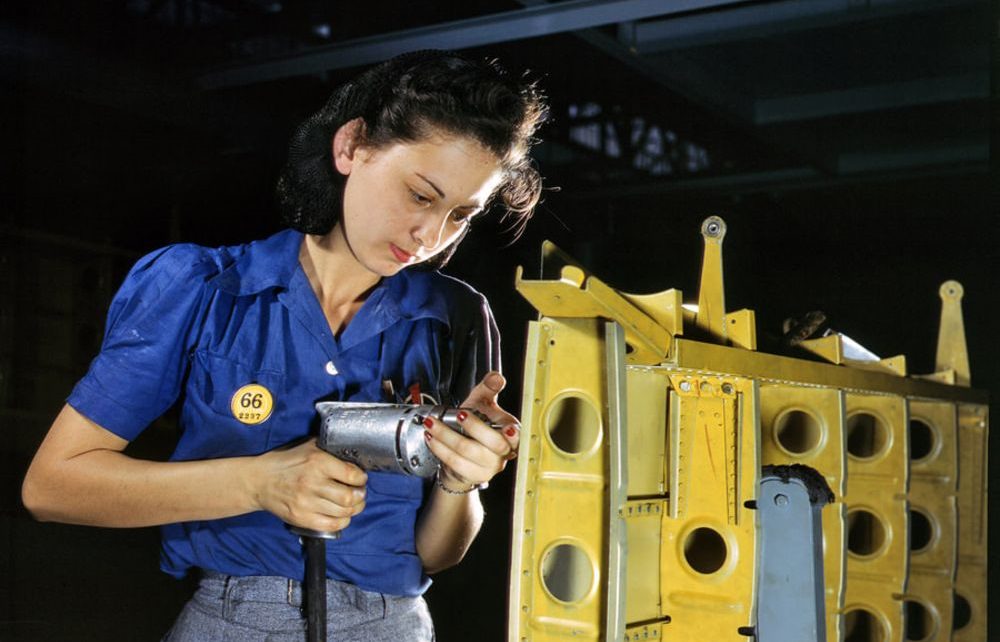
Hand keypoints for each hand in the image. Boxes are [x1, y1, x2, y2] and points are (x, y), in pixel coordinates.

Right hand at [253, 440, 367, 532]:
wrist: (259, 481)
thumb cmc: (286, 462)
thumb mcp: (309, 447)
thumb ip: (331, 449)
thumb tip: (354, 453)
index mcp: (317, 462)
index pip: (352, 475)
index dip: (361, 478)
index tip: (360, 478)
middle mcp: (312, 483)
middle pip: (349, 497)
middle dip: (360, 496)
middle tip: (359, 493)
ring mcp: (306, 503)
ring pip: (343, 513)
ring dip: (354, 509)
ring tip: (353, 504)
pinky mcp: (301, 518)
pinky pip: (331, 525)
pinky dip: (342, 522)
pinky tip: (341, 515)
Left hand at [423, 371, 519, 492]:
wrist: (462, 452)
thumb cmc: (475, 424)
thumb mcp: (481, 402)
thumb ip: (489, 388)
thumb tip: (497, 377)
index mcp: (510, 433)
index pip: (517, 435)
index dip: (514, 434)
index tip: (509, 429)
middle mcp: (504, 452)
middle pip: (493, 443)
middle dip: (474, 427)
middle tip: (459, 413)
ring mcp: (490, 466)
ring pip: (468, 451)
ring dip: (446, 436)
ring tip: (432, 423)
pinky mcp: (474, 475)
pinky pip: (455, 463)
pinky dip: (440, 448)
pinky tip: (432, 438)